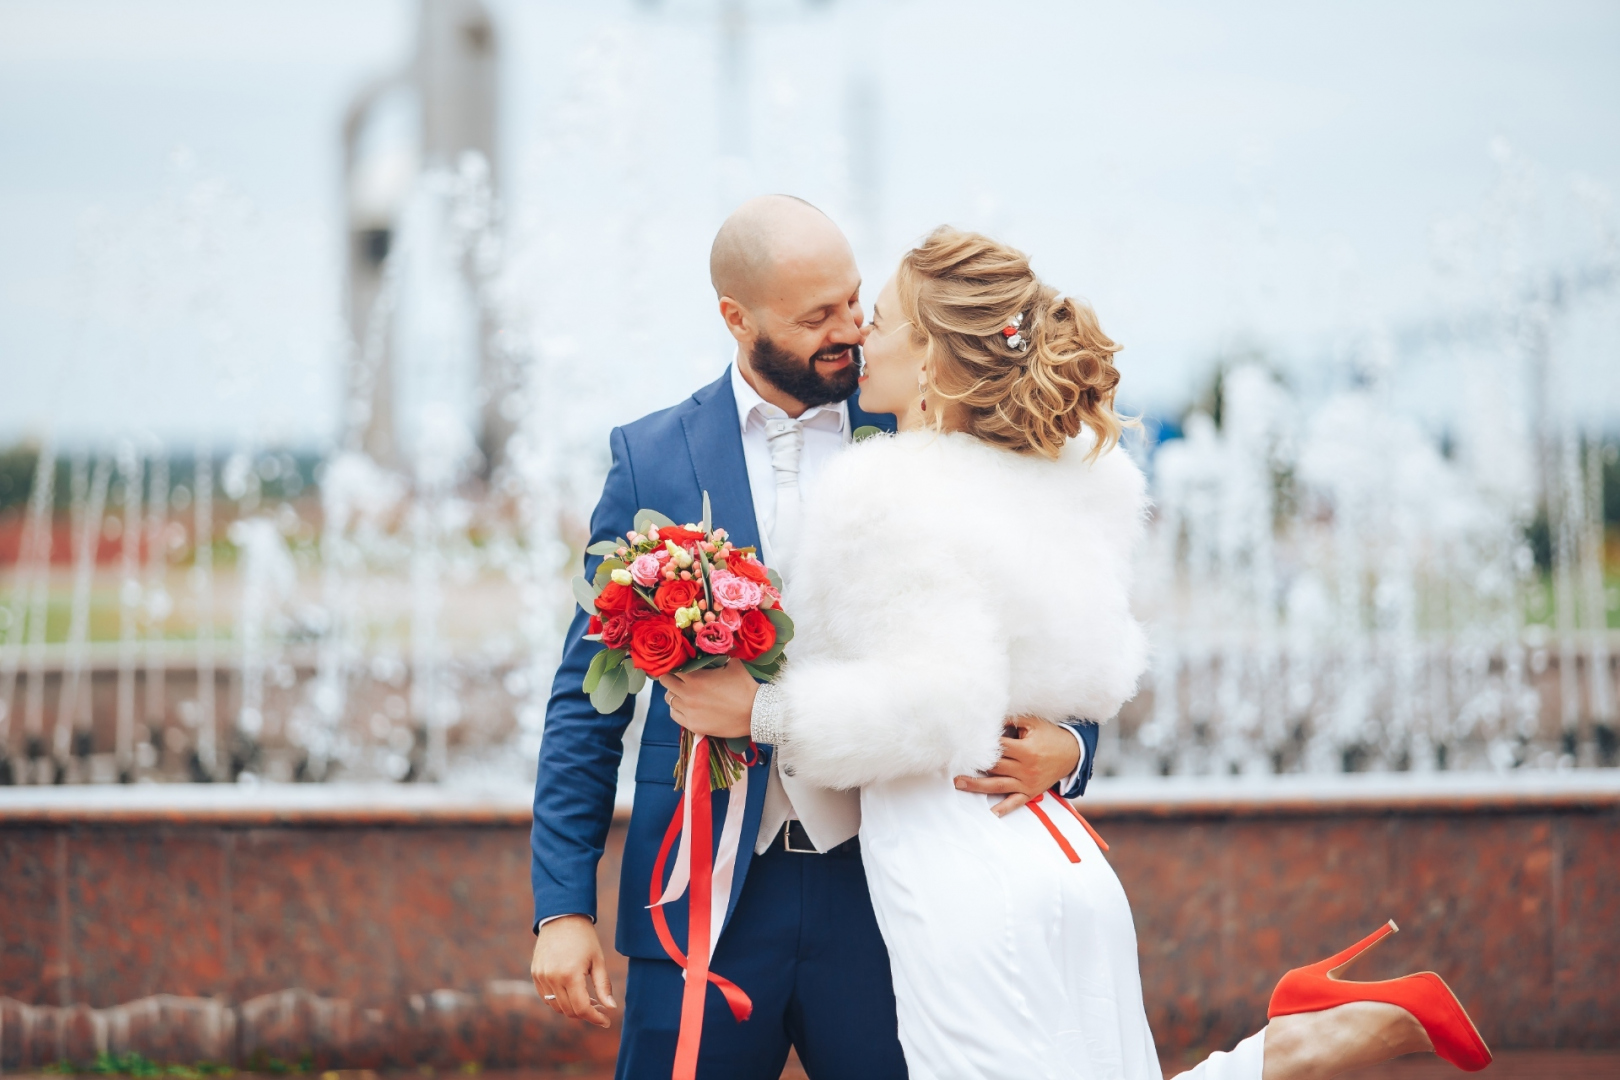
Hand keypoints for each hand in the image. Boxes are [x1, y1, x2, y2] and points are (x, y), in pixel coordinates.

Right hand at [531, 915, 615, 1027]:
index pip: (582, 1008)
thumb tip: (611, 1008)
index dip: (595, 1018)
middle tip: (600, 1008)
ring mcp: (541, 977)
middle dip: (586, 1014)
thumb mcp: (598, 961)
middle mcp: (552, 978)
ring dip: (572, 1009)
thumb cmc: (584, 938)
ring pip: (556, 1007)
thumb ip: (603, 986)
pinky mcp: (535, 974)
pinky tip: (572, 993)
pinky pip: (546, 997)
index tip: (606, 1021)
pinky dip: (559, 1001)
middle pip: (569, 1011)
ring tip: (587, 1000)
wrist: (562, 917)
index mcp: (570, 975)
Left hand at [659, 661, 757, 738]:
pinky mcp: (693, 725)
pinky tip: (687, 706)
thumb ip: (717, 657)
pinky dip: (678, 709)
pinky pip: (674, 715)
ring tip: (684, 693)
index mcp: (695, 677)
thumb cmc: (744, 687)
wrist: (755, 713)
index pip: (672, 667)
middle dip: (671, 677)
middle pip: (665, 682)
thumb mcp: (732, 664)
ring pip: (668, 699)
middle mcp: (688, 694)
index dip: (674, 665)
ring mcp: (689, 711)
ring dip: (674, 693)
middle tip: (679, 678)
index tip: (678, 665)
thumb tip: (711, 648)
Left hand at [952, 715, 1079, 816]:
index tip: (963, 743)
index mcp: (1026, 750)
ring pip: (998, 785)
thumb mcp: (1034, 723)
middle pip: (994, 767)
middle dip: (973, 766)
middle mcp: (1026, 768)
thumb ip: (1012, 721)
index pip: (998, 747)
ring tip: (958, 783)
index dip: (981, 745)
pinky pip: (1016, 802)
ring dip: (977, 785)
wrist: (1073, 753)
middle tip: (951, 764)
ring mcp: (1028, 782)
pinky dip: (1005, 808)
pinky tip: (992, 813)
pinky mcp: (1031, 792)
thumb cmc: (1050, 735)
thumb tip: (990, 719)